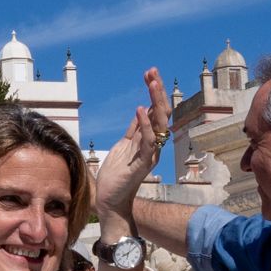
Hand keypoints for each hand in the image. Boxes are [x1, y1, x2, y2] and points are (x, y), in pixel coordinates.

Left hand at [92, 68, 170, 228]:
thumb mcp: (124, 145)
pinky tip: (140, 109)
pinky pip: (148, 141)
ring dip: (156, 102)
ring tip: (152, 83)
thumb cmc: (116, 174)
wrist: (110, 199)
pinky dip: (145, 125)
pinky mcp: (143, 163)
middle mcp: (153, 144)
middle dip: (157, 91)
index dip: (152, 92)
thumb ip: (134, 129)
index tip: (149, 73)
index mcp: (148, 138)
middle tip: (152, 71)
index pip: (154, 110)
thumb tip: (141, 110)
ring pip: (159, 123)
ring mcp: (150, 153)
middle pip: (160, 113)